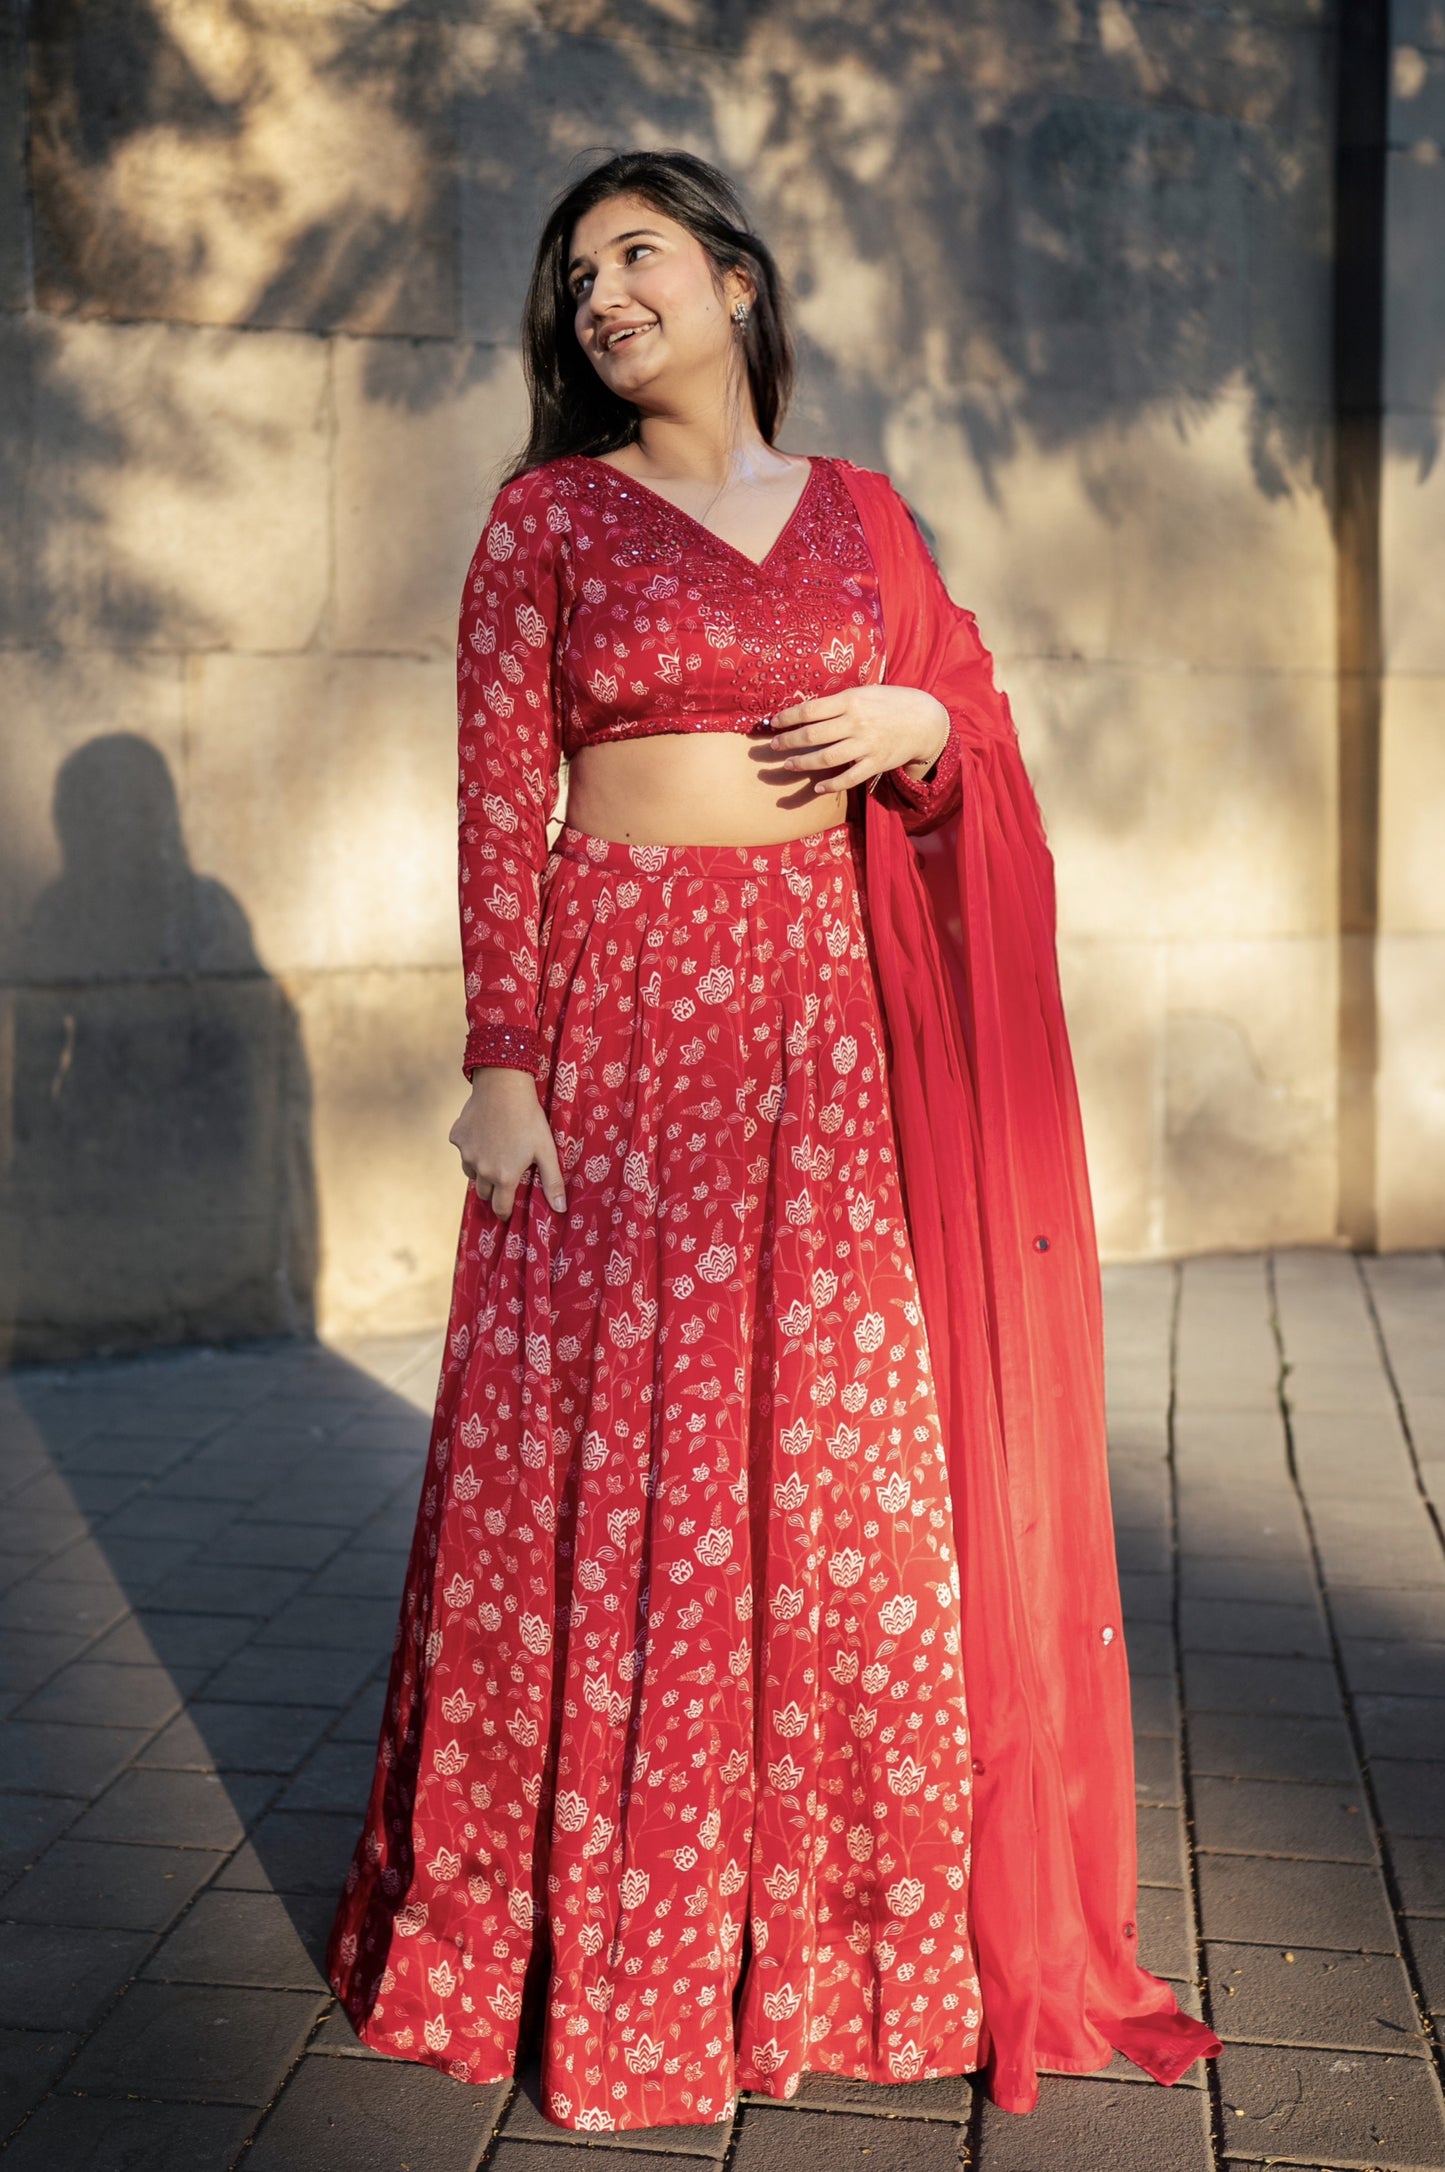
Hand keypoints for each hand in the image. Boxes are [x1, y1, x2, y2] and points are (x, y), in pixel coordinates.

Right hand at [448, 1068, 567, 1219]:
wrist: (504, 1087)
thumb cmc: (529, 1119)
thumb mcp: (546, 1150)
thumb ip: (552, 1182)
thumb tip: (560, 1209)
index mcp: (504, 1177)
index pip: (500, 1208)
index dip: (505, 1212)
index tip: (507, 1211)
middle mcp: (481, 1170)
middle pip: (484, 1192)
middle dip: (493, 1191)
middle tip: (504, 1178)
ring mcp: (466, 1153)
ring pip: (470, 1172)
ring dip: (480, 1170)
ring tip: (495, 1155)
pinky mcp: (457, 1137)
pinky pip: (463, 1149)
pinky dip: (472, 1146)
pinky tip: (485, 1133)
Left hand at [763, 685, 949, 794]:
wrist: (924, 720)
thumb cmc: (890, 703)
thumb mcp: (864, 692)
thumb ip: (839, 702)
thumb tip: (807, 711)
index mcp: (850, 700)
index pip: (810, 710)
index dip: (787, 718)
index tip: (773, 723)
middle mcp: (856, 722)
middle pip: (812, 736)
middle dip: (788, 742)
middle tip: (772, 747)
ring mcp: (866, 745)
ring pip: (826, 758)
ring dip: (803, 764)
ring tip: (788, 765)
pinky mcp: (876, 763)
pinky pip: (849, 778)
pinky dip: (831, 785)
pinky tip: (818, 788)